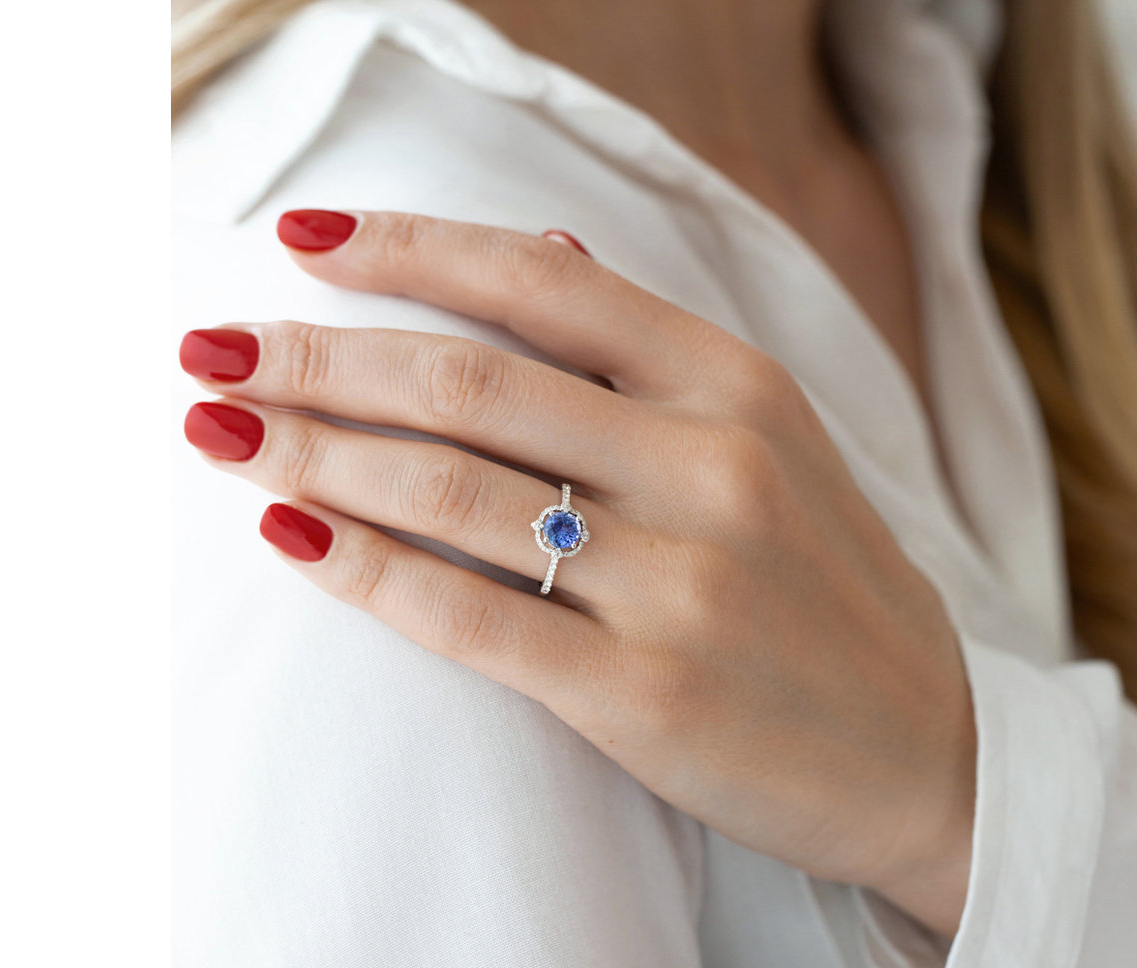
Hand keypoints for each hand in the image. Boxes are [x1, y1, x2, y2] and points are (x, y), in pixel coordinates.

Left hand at [180, 210, 976, 934]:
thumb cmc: (825, 585)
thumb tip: (537, 255)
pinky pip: (471, 618)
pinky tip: (289, 531)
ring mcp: (680, 582)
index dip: (404, 251)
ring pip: (449, 491)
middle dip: (315, 357)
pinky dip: (365, 569)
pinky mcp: (646, 694)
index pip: (538, 283)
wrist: (927, 752)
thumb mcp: (775, 435)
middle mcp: (709, 464)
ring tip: (215, 427)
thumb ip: (652, 349)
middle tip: (209, 346)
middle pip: (465, 381)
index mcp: (735, 383)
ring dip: (310, 450)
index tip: (299, 240)